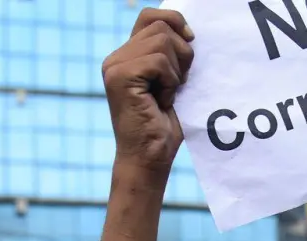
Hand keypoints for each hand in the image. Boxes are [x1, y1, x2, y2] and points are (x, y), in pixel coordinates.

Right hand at [103, 9, 193, 176]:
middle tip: (178, 83)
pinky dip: (170, 82)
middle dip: (181, 52)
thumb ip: (171, 55)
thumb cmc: (164, 126)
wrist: (150, 158)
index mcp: (126, 56)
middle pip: (160, 25)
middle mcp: (116, 58)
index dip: (174, 21)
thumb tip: (189, 30)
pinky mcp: (121, 77)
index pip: (150, 16)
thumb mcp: (171, 82)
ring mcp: (115, 66)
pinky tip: (162, 102)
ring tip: (167, 94)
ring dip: (176, 71)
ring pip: (162, 41)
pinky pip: (160, 62)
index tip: (191, 41)